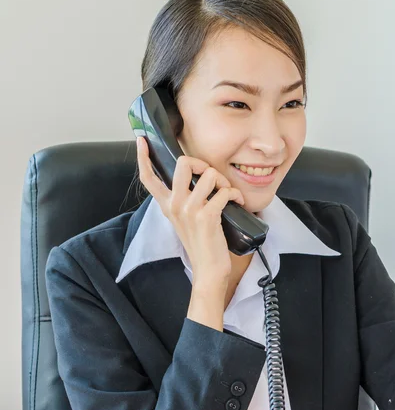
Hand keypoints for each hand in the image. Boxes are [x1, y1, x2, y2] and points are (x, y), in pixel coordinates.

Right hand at [136, 136, 243, 290]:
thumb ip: (182, 199)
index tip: (142, 141)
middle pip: (182, 163)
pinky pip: (224, 192)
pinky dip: (235, 194)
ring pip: (209, 174)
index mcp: (166, 205)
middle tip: (210, 177)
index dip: (143, 157)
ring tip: (226, 193)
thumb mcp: (183, 219)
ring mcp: (189, 210)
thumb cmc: (200, 243)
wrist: (208, 269)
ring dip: (223, 181)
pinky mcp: (206, 216)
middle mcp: (174, 205)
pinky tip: (237, 202)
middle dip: (202, 164)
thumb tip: (194, 177)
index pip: (148, 178)